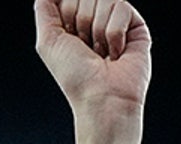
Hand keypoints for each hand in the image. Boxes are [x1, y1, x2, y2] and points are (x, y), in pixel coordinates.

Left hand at [34, 0, 150, 121]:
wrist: (102, 98)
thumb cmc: (76, 77)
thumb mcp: (48, 40)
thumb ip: (44, 8)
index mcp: (74, 21)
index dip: (66, 14)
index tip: (69, 38)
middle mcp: (95, 19)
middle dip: (81, 22)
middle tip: (86, 48)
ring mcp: (117, 21)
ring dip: (98, 30)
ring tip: (102, 52)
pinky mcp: (136, 26)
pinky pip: (122, 7)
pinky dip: (115, 33)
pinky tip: (116, 52)